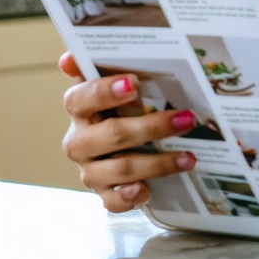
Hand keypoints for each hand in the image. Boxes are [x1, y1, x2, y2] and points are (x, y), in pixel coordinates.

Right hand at [58, 51, 197, 211]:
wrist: (114, 142)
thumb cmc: (117, 104)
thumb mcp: (111, 82)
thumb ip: (97, 67)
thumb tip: (69, 57)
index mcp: (79, 109)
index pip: (82, 98)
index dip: (106, 91)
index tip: (134, 84)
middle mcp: (79, 141)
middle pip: (111, 135)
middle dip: (152, 127)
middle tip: (186, 119)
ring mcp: (90, 169)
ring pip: (119, 169)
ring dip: (157, 163)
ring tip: (189, 157)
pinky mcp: (102, 192)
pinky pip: (112, 201)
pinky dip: (130, 197)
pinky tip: (148, 192)